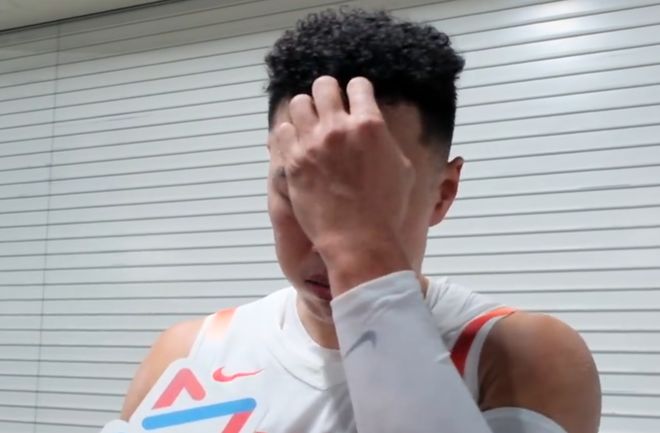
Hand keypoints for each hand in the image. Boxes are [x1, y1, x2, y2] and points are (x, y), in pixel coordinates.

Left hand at [270, 76, 413, 293]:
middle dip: (327, 93)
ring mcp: (312, 143)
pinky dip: (289, 133)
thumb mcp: (403, 169)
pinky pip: (282, 131)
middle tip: (328, 106)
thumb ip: (387, 142)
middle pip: (324, 86)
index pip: (358, 85)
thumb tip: (378, 132)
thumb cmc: (386, 210)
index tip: (354, 98)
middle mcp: (339, 128)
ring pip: (299, 103)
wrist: (359, 240)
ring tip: (309, 124)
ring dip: (305, 110)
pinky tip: (296, 143)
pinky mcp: (293, 161)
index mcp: (370, 125)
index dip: (356, 90)